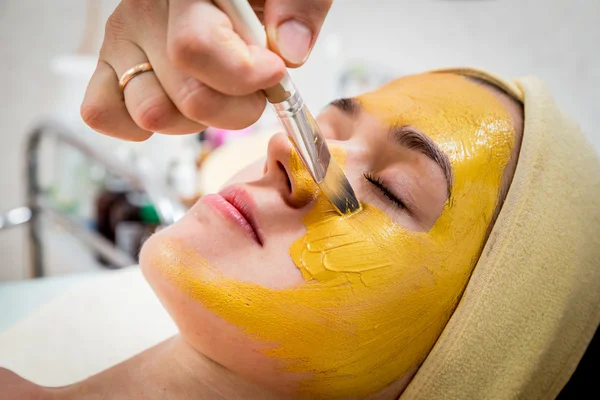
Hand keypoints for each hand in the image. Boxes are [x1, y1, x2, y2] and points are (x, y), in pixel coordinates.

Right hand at [81, 0, 332, 140]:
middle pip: (185, 96)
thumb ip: (298, 7)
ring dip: (198, 121)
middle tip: (256, 90)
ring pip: (152, 114)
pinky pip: (104, 113)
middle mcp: (145, 13)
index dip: (243, 76)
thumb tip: (289, 52)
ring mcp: (123, 42)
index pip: (195, 49)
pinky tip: (177, 108)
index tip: (275, 74)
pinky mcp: (110, 68)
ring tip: (218, 94)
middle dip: (237, 108)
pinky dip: (141, 126)